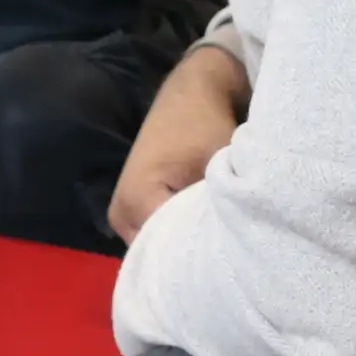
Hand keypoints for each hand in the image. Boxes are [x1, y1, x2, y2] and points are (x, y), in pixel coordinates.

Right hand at [109, 47, 244, 244]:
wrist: (190, 92)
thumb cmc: (203, 124)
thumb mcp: (217, 166)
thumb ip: (219, 208)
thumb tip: (232, 247)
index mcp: (137, 200)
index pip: (168, 253)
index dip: (203, 259)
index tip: (234, 262)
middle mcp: (121, 214)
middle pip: (159, 255)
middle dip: (192, 259)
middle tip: (231, 259)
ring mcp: (123, 215)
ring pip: (158, 248)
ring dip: (185, 248)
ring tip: (220, 247)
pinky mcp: (133, 210)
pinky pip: (156, 237)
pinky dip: (180, 236)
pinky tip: (205, 234)